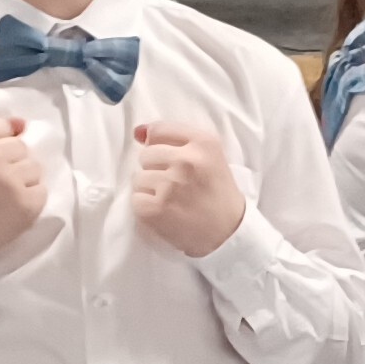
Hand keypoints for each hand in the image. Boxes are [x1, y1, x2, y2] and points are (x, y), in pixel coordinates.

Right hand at [0, 113, 46, 257]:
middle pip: (21, 146)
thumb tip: (23, 123)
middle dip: (11, 161)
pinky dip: (30, 198)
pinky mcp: (26, 204)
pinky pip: (41, 190)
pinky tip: (10, 207)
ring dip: (23, 179)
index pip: (2, 126)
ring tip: (2, 194)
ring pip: (35, 167)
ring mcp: (9, 182)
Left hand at [129, 117, 247, 258]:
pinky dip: (146, 207)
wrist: (229, 233)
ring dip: (150, 189)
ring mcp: (170, 185)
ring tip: (172, 199)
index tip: (171, 159)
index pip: (159, 130)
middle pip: (146, 154)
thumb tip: (137, 132)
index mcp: (204, 143)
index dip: (160, 145)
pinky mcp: (156, 209)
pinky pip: (136, 199)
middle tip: (176, 184)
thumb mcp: (210, 156)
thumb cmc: (218, 192)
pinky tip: (165, 211)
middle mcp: (187, 161)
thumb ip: (175, 139)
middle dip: (156, 168)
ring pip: (138, 177)